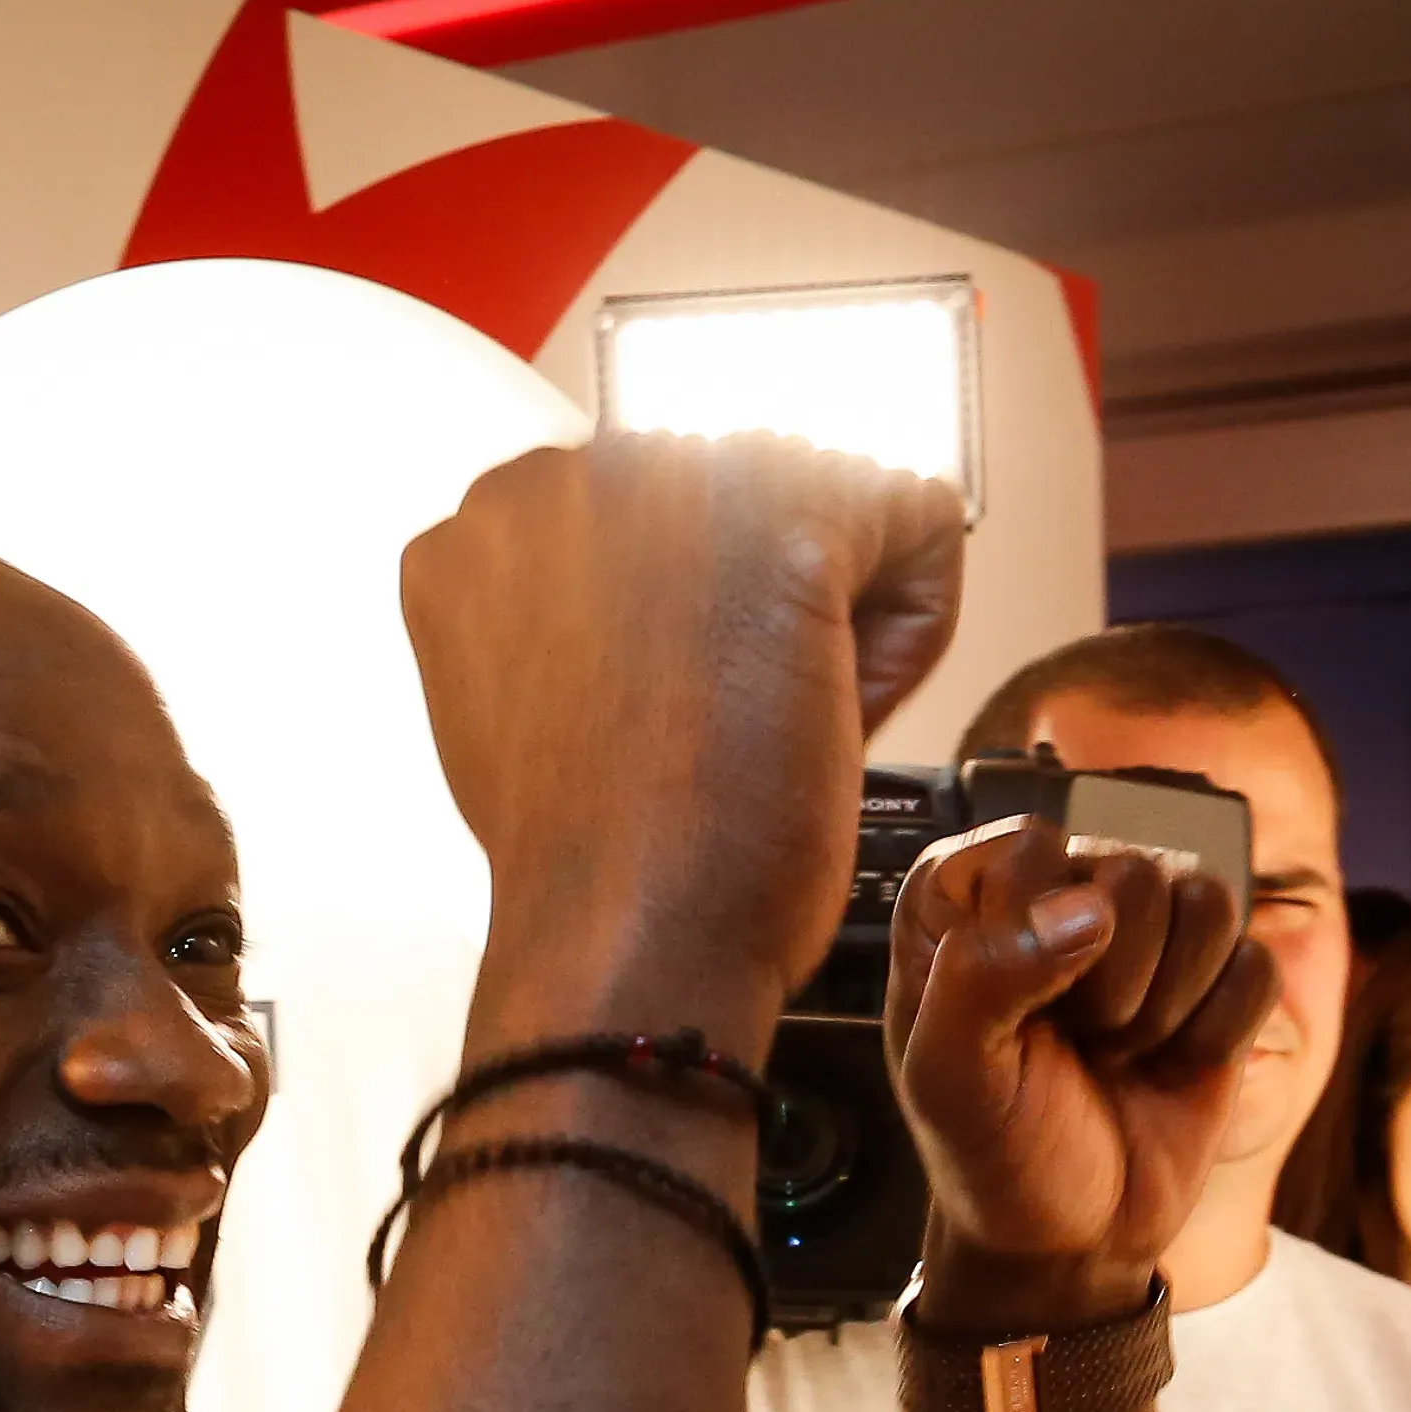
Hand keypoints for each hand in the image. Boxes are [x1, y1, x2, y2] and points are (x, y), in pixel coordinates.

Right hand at [403, 431, 966, 1039]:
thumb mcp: (532, 699)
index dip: (680, 621)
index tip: (650, 712)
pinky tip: (828, 710)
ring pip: (829, 498)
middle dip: (754, 602)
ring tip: (752, 727)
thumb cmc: (593, 861)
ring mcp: (669, 478)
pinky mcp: (787, 514)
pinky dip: (910, 628)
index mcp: (491, 522)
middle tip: (704, 732)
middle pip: (742, 489)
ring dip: (827, 614)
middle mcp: (565, 472)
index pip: (656, 509)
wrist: (629, 939)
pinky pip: (919, 521)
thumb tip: (662, 569)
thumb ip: (572, 607)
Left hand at [884, 816, 1276, 1324]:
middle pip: (1134, 870)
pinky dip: (1219, 1030)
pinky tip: (1172, 1063)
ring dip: (1168, 1003)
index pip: (1033, 846)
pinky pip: (1255, 962)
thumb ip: (983, 978)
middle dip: (1113, 981)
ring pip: (1208, 901)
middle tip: (1077, 1043)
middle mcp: (1060, 898)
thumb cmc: (992, 1154)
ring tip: (1119, 1051)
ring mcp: (1149, 936)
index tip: (1016, 1013)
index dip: (1038, 935)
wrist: (1069, 1240)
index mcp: (970, 902)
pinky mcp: (1215, 980)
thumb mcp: (948, 1080)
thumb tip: (1090, 908)